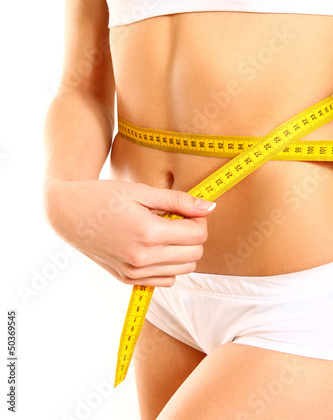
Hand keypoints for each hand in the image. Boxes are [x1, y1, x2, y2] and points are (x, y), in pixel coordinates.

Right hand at [43, 179, 215, 286]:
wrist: (70, 214)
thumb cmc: (104, 197)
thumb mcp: (142, 192)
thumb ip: (178, 201)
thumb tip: (210, 207)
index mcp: (147, 233)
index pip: (198, 235)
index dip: (199, 219)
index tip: (188, 209)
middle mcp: (142, 258)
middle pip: (195, 254)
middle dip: (193, 234)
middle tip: (176, 218)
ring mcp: (134, 272)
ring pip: (184, 269)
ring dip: (183, 250)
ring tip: (162, 231)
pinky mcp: (128, 280)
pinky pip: (166, 279)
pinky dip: (169, 264)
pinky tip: (154, 246)